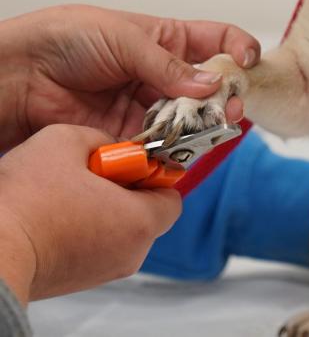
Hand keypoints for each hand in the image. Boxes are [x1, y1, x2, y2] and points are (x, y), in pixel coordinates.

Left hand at [0, 5, 260, 149]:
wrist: (17, 75)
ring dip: (202, 126)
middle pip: (209, 88)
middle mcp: (162, 74)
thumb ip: (168, 65)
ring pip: (189, 120)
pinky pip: (160, 147)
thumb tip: (211, 82)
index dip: (237, 50)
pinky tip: (180, 150)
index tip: (247, 62)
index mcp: (166, 39)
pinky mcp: (128, 136)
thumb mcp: (123, 39)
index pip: (216, 42)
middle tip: (231, 109)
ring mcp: (146, 106)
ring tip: (209, 130)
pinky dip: (173, 151)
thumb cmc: (64, 38)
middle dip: (226, 97)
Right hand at [0, 124, 180, 303]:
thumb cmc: (28, 200)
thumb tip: (109, 146)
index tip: (128, 161)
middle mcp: (131, 252)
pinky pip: (96, 245)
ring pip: (120, 228)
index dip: (153, 173)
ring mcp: (105, 270)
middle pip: (146, 211)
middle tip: (93, 172)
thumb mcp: (68, 140)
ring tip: (69, 192)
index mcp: (141, 221)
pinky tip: (56, 213)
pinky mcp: (79, 280)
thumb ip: (102, 137)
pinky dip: (85, 227)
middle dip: (125, 188)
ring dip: (102, 207)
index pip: (171, 195)